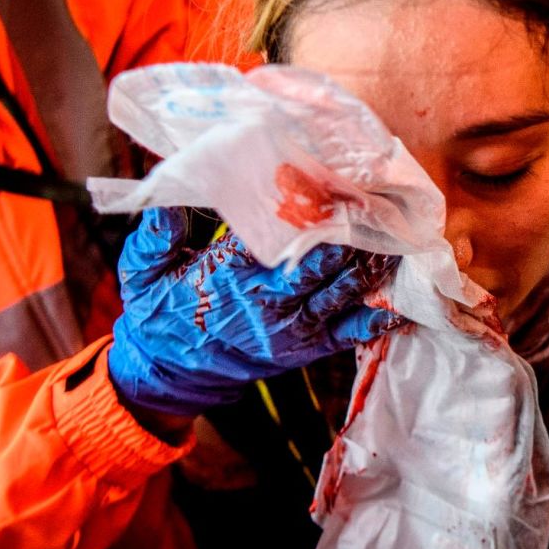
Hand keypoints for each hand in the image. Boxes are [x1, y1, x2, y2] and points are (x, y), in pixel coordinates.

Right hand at [109, 207, 400, 415]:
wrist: (171, 374)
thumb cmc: (159, 312)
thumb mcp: (142, 269)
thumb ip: (157, 232)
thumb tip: (171, 190)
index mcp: (227, 278)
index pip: (270, 235)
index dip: (303, 205)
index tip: (324, 174)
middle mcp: (266, 304)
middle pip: (319, 260)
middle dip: (348, 225)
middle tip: (374, 191)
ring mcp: (291, 328)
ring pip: (342, 290)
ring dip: (371, 259)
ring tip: (397, 224)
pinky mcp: (307, 348)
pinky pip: (350, 332)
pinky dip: (379, 314)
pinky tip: (406, 294)